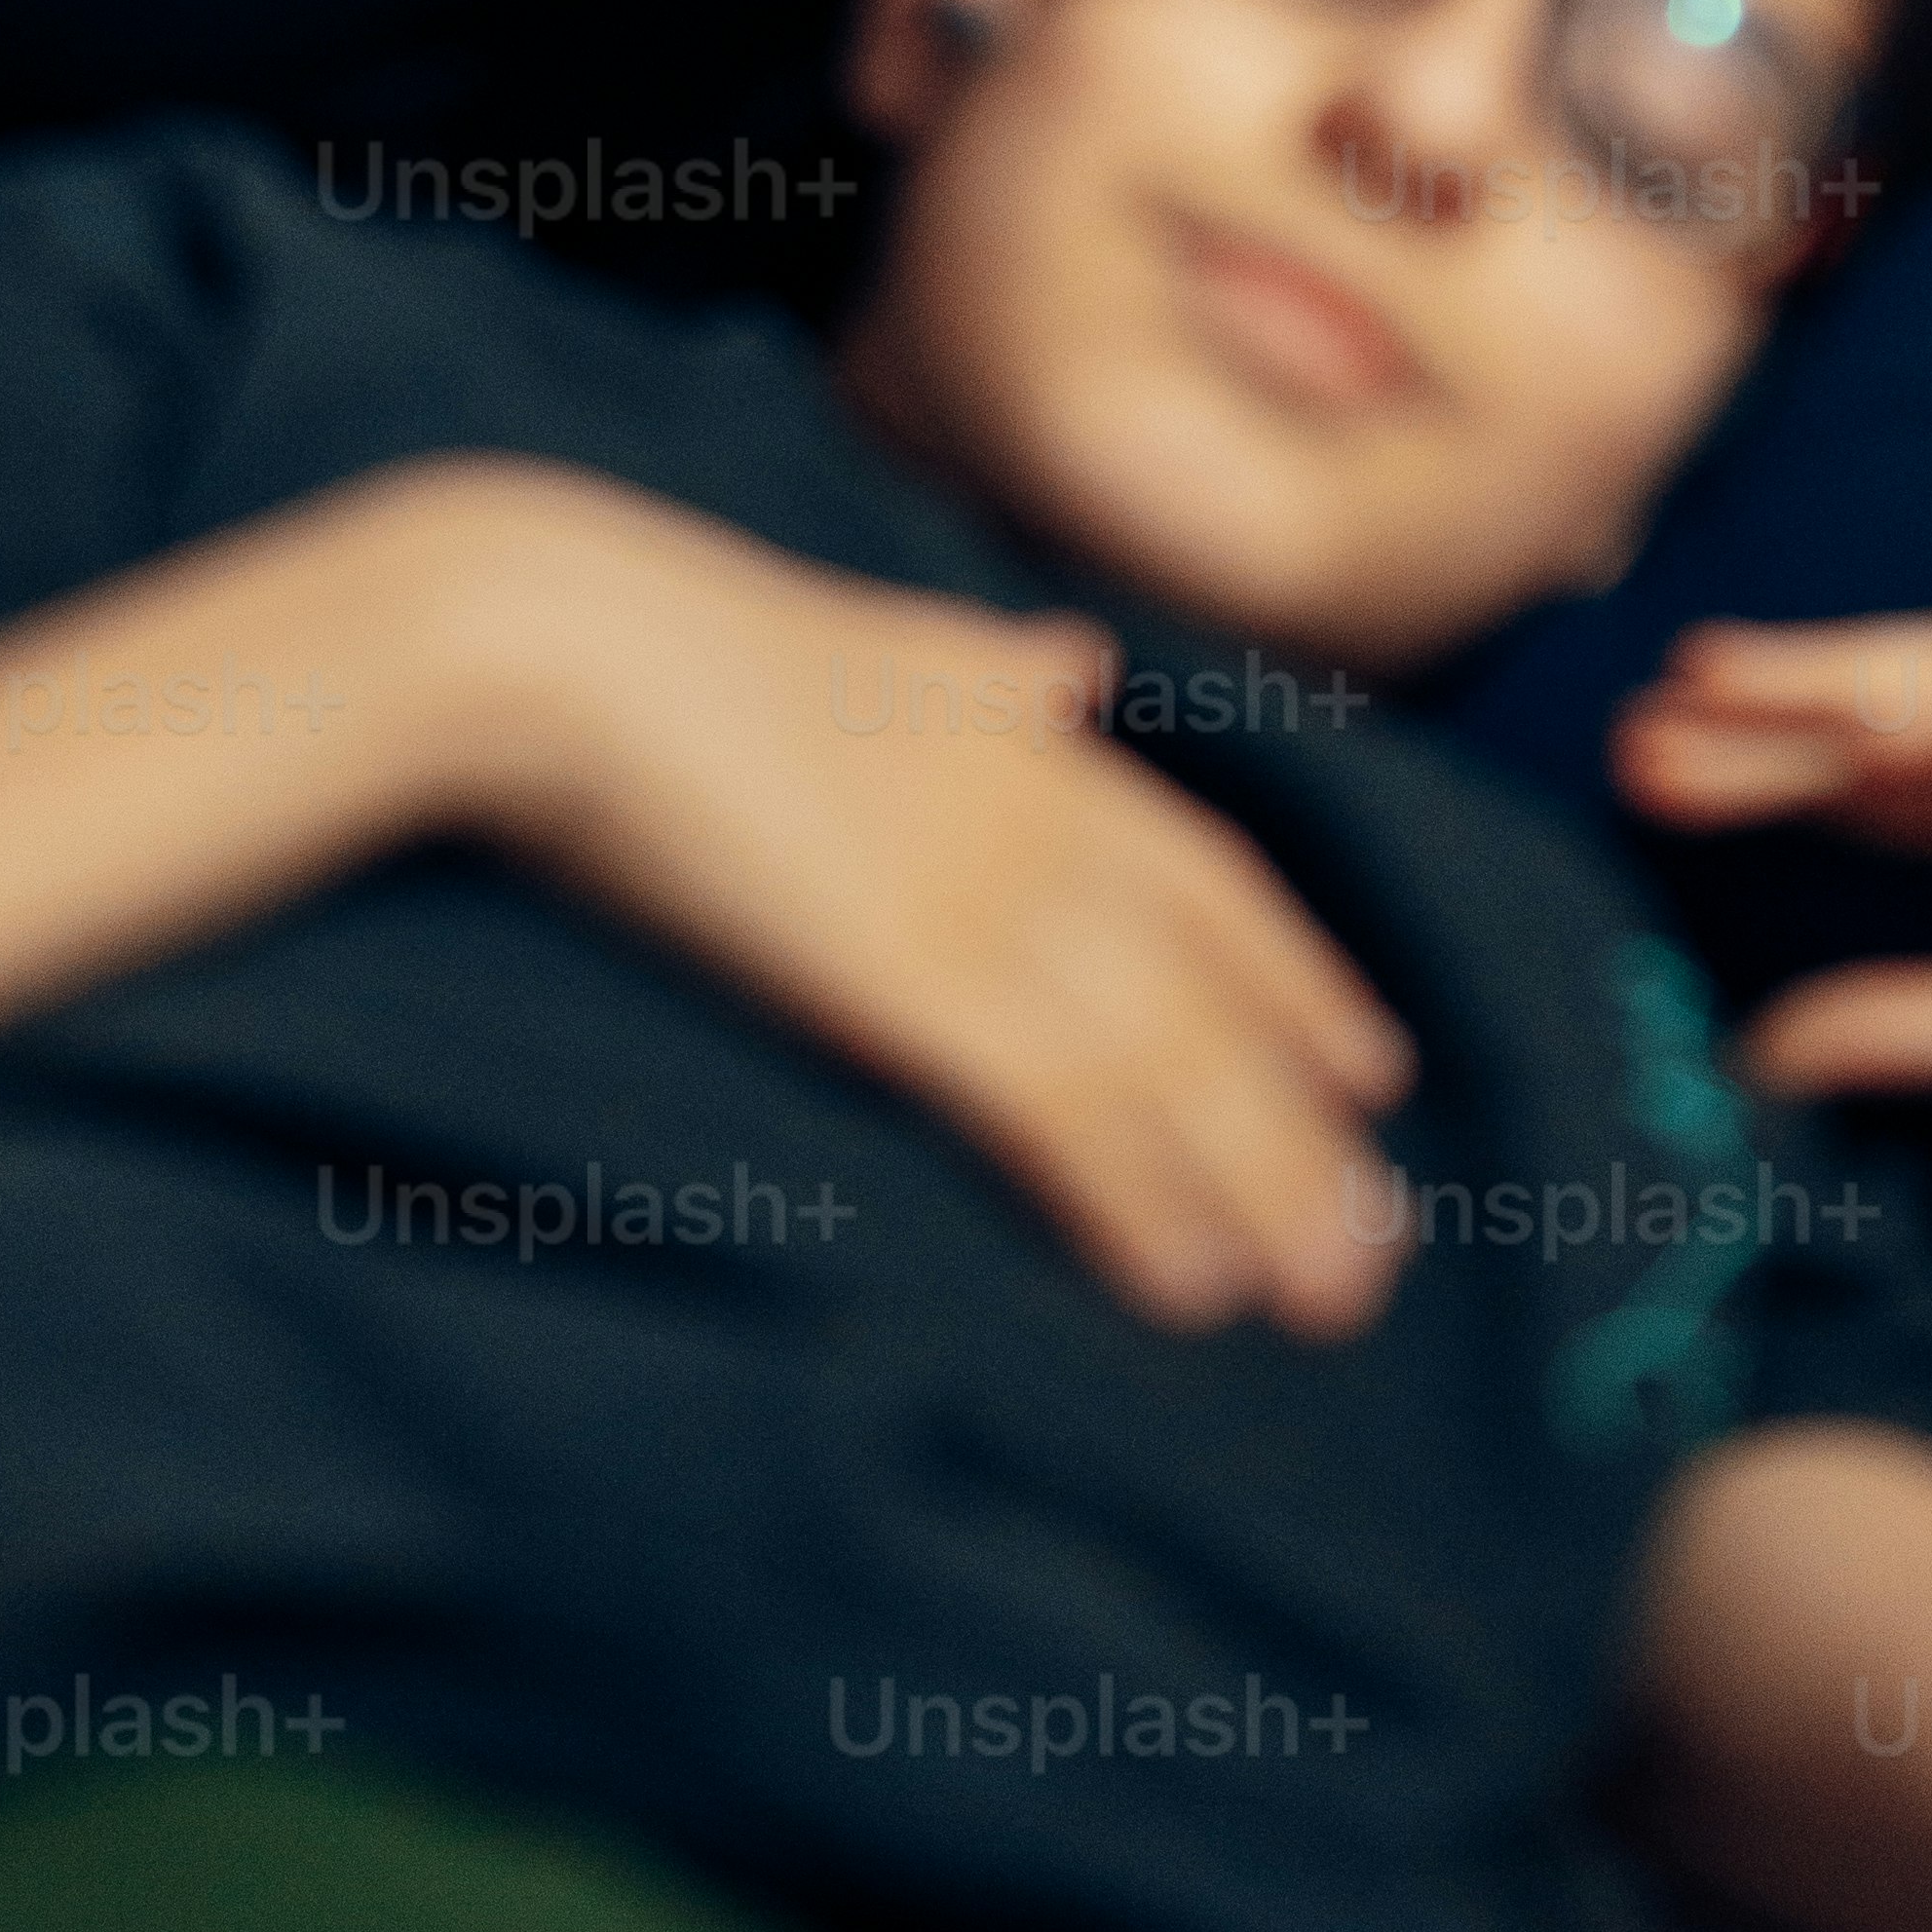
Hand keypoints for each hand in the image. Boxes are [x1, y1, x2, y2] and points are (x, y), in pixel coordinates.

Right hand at [416, 462, 1413, 1330]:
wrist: (553, 641)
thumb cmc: (670, 642)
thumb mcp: (866, 632)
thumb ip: (981, 662)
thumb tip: (1076, 660)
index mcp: (1022, 729)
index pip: (1208, 876)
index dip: (1298, 978)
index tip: (1372, 1072)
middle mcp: (1034, 813)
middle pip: (1215, 993)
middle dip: (1306, 1128)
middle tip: (1378, 1248)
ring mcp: (979, 896)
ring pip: (1167, 1065)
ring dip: (1259, 1192)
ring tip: (1326, 1299)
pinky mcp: (909, 979)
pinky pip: (1064, 1114)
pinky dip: (1135, 1203)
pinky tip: (1185, 1286)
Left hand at [1610, 598, 1931, 1120]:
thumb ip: (1911, 1024)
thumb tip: (1755, 1055)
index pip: (1867, 775)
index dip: (1761, 767)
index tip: (1642, 767)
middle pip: (1894, 708)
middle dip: (1777, 709)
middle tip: (1651, 710)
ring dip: (1863, 681)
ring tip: (1747, 696)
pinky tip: (1900, 728)